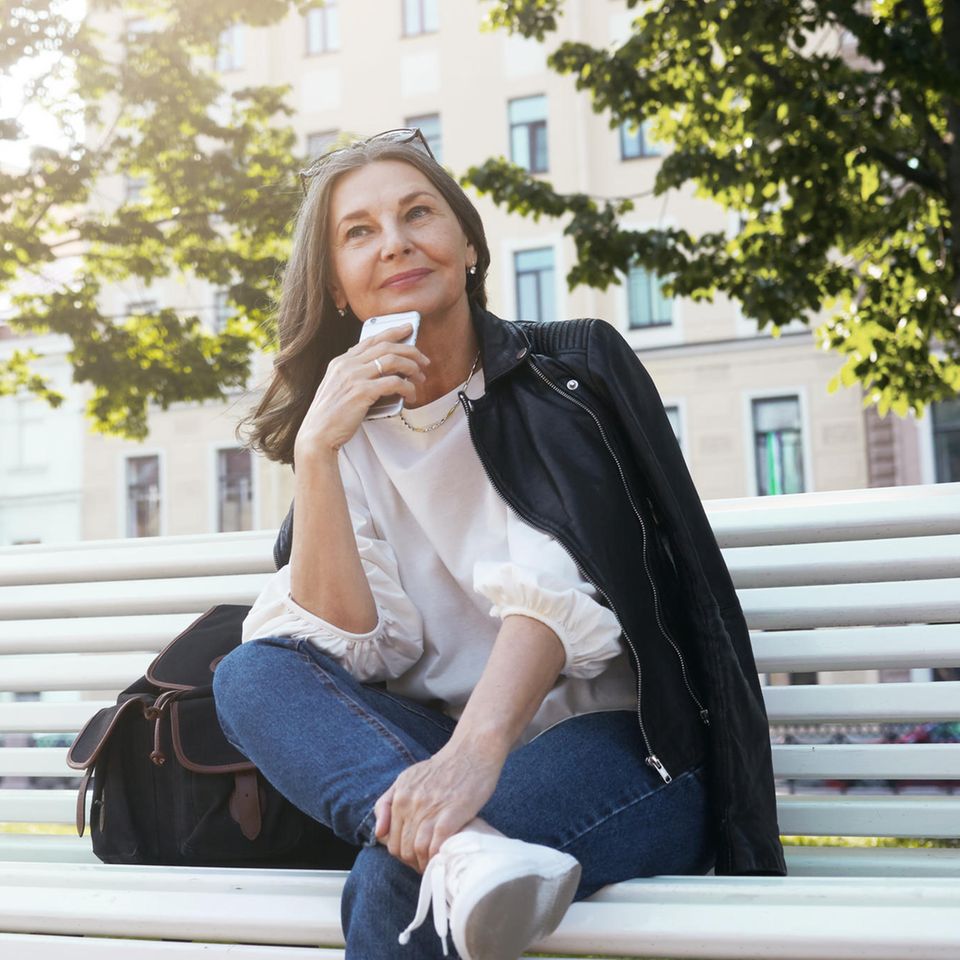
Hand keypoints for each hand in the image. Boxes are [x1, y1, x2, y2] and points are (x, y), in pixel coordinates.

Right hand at [293, 322, 430, 461]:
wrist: (318, 434)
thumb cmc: (330, 416)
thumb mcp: (338, 388)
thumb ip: (355, 376)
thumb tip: (386, 373)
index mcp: (341, 362)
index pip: (371, 340)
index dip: (392, 332)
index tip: (408, 329)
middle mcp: (347, 365)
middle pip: (386, 346)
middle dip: (410, 351)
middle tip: (424, 360)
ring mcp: (354, 377)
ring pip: (392, 360)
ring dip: (412, 367)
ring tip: (421, 377)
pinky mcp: (362, 392)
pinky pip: (394, 382)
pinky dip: (407, 387)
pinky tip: (412, 395)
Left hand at [373, 741, 506, 872]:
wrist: (471, 752)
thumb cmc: (442, 767)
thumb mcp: (407, 778)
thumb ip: (388, 802)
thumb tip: (378, 833)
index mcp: (400, 796)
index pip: (391, 840)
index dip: (401, 854)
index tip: (413, 857)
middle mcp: (411, 803)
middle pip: (403, 848)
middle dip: (412, 862)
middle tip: (424, 864)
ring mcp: (431, 809)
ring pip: (417, 850)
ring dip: (424, 864)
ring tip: (433, 864)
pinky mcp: (451, 814)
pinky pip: (436, 846)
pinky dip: (437, 857)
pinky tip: (443, 858)